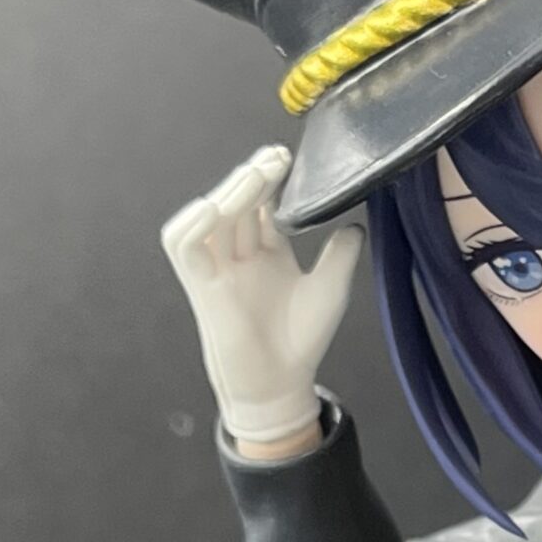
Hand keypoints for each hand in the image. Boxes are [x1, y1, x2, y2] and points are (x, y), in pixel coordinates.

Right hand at [160, 144, 363, 444]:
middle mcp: (240, 255)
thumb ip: (340, 254)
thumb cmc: (300, 340)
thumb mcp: (330, 288)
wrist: (282, 384)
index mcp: (267, 251)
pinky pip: (184, 247)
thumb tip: (357, 222)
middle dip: (253, 176)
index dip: (271, 179)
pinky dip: (193, 224)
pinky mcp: (201, 287)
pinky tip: (214, 208)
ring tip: (255, 177)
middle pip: (238, 202)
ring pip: (211, 216)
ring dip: (229, 192)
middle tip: (276, 159)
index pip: (262, 203)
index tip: (287, 157)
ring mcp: (219, 269)